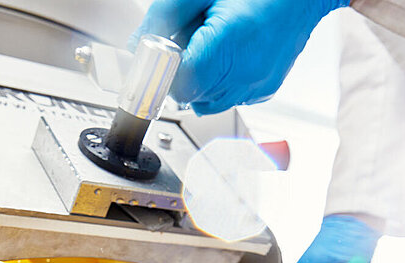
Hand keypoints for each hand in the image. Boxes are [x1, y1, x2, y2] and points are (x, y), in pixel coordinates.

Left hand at [131, 0, 348, 113]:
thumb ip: (165, 18)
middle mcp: (246, 73)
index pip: (180, 82)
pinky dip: (219, 82)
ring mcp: (257, 85)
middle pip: (189, 96)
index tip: (153, 64)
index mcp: (230, 45)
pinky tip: (227, 54)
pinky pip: (228, 97)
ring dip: (198, 79)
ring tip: (209, 46)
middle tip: (186, 42)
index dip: (161, 74)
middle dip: (178, 73)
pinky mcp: (264, 90)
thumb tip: (140, 44)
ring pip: (206, 102)